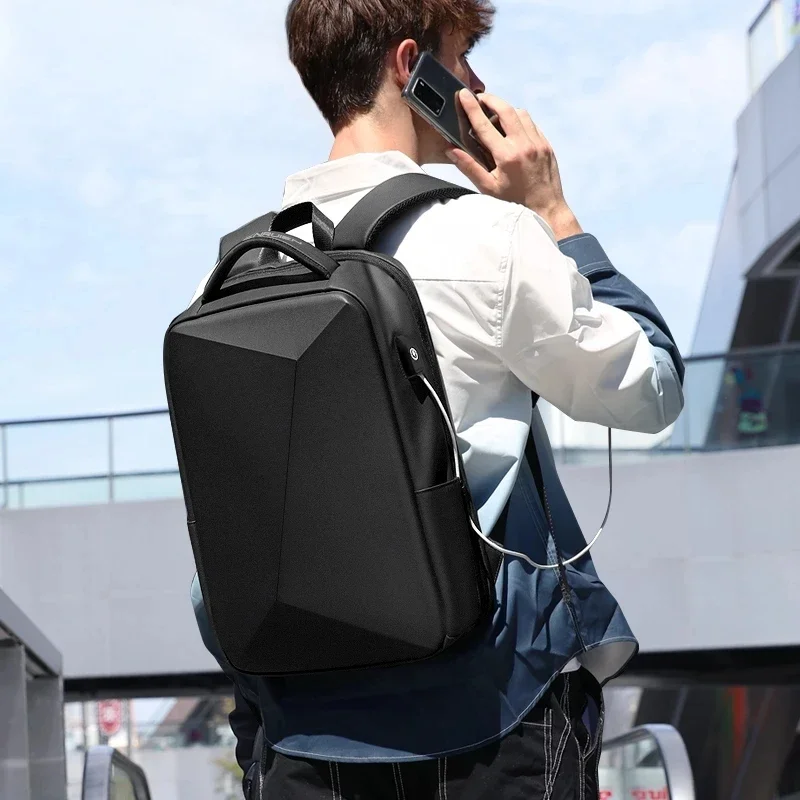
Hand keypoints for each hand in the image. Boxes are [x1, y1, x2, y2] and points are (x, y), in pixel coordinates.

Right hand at [446, 90, 582, 239]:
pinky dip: (520, 121)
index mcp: (507, 157)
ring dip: (506, 110)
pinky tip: (512, 129)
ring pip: (521, 114)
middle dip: (491, 100)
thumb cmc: (515, 203)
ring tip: (495, 116)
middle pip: (506, 110)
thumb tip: (452, 151)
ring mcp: (538, 143)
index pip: (484, 125)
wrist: (546, 210)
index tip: (463, 95)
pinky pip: (532, 124)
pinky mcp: (546, 146)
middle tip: (479, 98)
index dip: (471, 108)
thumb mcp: (488, 189)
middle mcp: (524, 146)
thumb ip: (469, 168)